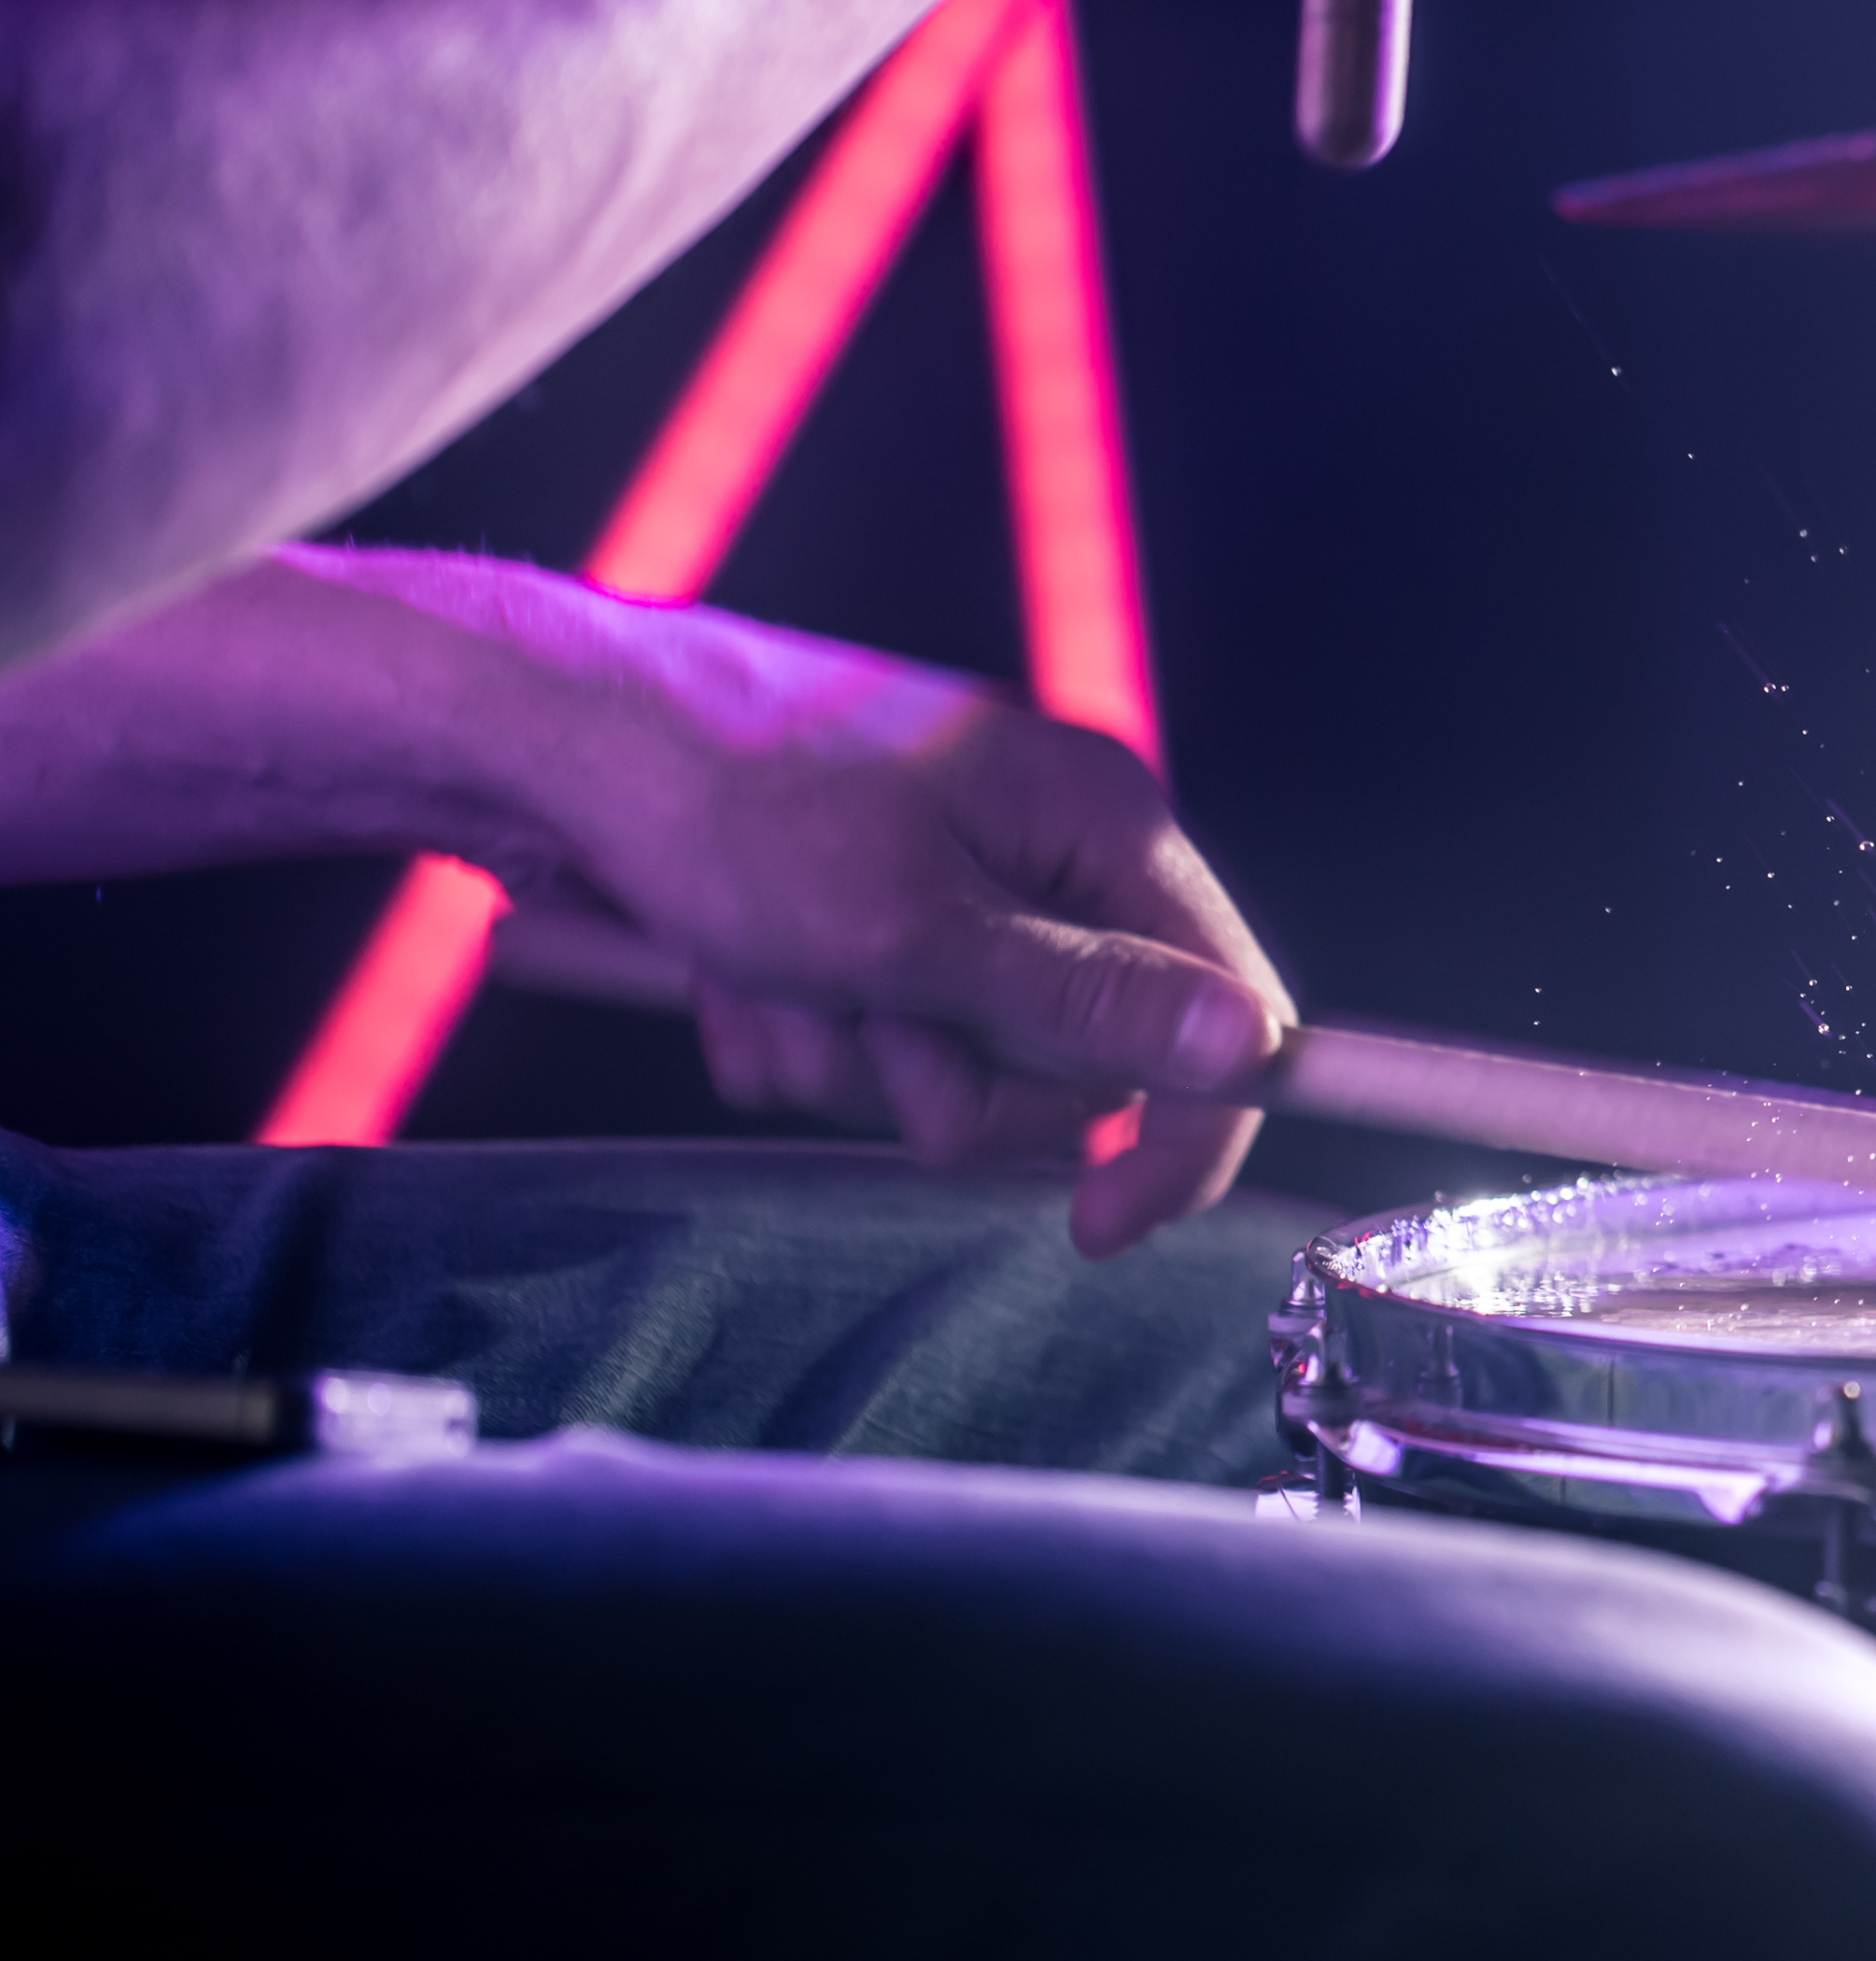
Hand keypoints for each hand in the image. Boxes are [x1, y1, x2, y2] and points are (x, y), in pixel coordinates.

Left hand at [524, 616, 1294, 1257]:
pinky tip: (725, 967)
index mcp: (1100, 823)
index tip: (1097, 1225)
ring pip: (954, 1065)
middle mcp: (1045, 850)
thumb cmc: (728, 805)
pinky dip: (791, 1029)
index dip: (1180, 1133)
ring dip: (848, 1055)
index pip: (1220, 1009)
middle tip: (865, 1025)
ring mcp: (950, 881)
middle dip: (953, 1078)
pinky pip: (864, 1042)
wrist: (539, 734)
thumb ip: (1087, 1000)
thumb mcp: (915, 930)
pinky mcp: (861, 915)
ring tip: (765, 975)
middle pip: (1076, 1062)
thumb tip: (1251, 1044)